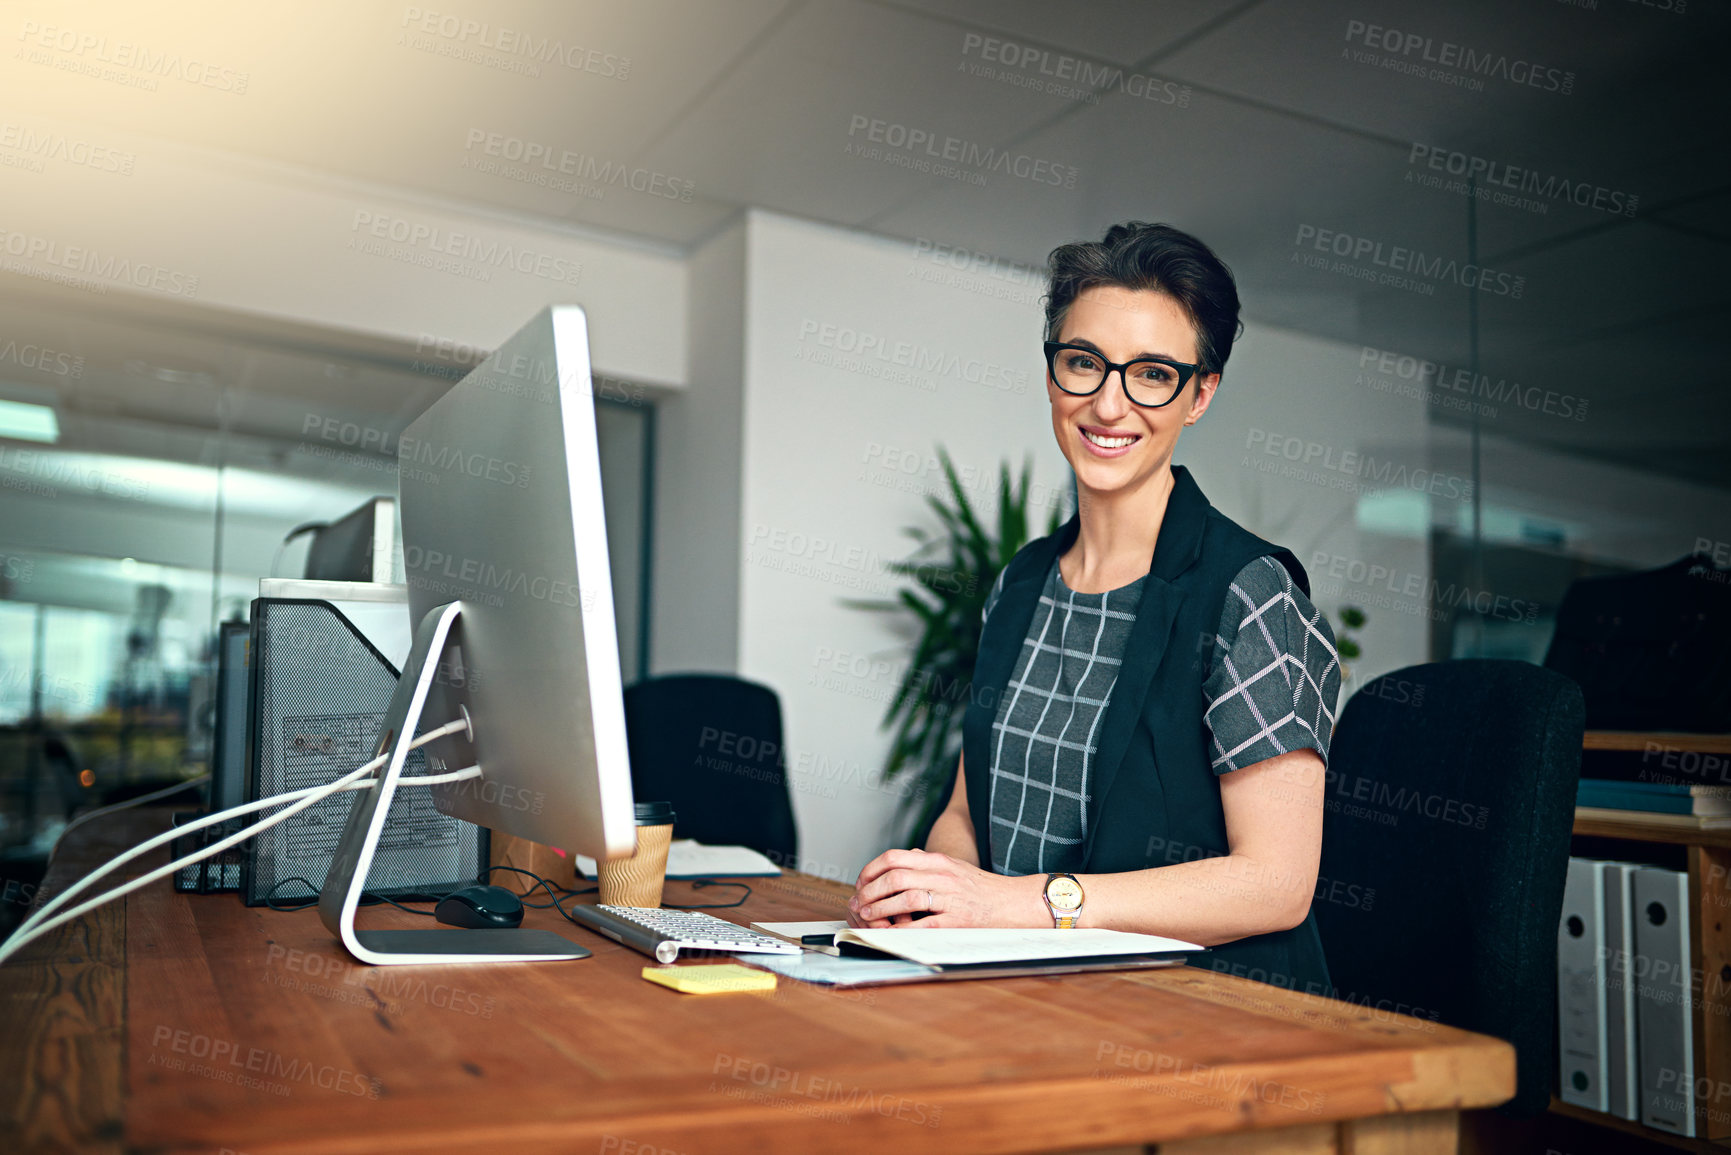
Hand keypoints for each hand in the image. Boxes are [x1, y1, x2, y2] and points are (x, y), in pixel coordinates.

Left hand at [846, 849, 1043, 928]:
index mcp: (939, 861)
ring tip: (869, 916)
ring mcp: (951, 897)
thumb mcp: (954, 867)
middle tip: (859, 902)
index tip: (861, 882)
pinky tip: (891, 933)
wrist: (1015, 902)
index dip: (871, 870)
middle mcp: (943, 875)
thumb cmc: (982, 888)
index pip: (895, 857)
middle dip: (870, 891)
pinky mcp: (958, 920)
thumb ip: (928, 862)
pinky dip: (903, 930)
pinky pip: (924, 924)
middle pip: (895, 876)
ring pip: (906, 898)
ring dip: (881, 909)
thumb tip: (902, 858)